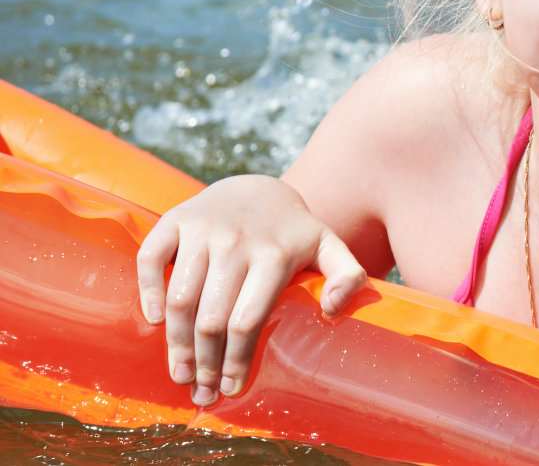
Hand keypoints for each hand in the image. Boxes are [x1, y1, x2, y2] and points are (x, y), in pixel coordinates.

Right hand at [135, 174, 367, 405]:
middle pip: (211, 318)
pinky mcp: (175, 220)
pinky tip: (156, 322)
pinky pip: (151, 259)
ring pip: (181, 298)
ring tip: (179, 373)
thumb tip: (334, 310)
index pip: (248, 320)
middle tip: (201, 391)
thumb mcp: (330, 249)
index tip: (232, 387)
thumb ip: (348, 276)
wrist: (257, 188)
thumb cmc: (293, 233)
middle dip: (205, 362)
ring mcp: (202, 230)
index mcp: (274, 255)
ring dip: (176, 343)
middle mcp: (235, 242)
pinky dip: (148, 292)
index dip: (237, 359)